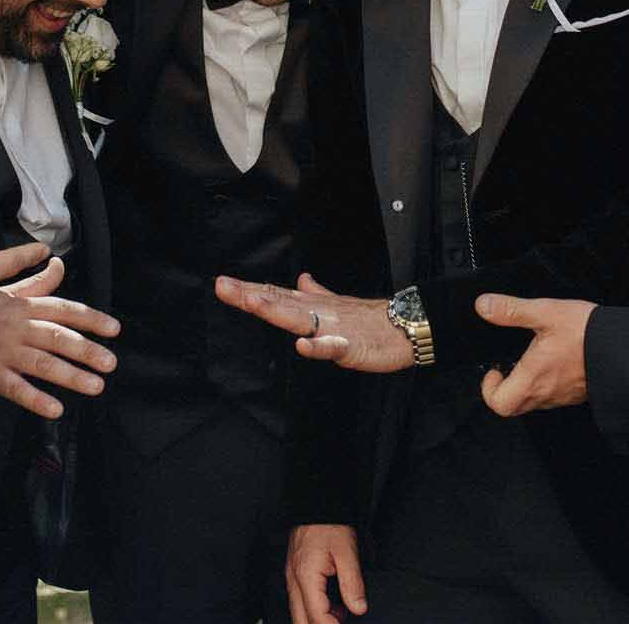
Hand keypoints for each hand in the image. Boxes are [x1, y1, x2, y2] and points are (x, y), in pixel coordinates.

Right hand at [0, 257, 121, 418]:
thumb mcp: (5, 290)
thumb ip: (36, 282)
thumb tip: (58, 264)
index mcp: (24, 308)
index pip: (63, 310)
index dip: (90, 318)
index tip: (114, 329)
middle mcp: (18, 329)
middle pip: (57, 337)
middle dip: (86, 350)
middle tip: (110, 362)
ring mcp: (6, 353)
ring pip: (42, 364)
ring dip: (71, 376)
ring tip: (95, 385)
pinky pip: (17, 389)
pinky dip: (37, 400)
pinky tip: (56, 409)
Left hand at [214, 273, 411, 372]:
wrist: (406, 327)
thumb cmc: (370, 319)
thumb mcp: (337, 305)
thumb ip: (316, 293)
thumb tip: (301, 280)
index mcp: (313, 306)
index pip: (276, 295)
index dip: (249, 290)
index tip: (222, 283)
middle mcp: (318, 313)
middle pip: (279, 302)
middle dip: (251, 296)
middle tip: (223, 286)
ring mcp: (333, 329)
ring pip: (301, 319)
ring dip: (277, 311)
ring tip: (254, 303)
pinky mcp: (351, 346)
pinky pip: (333, 348)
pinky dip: (318, 347)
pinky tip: (303, 346)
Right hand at [286, 523, 366, 623]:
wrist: (316, 504)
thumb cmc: (329, 522)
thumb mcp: (347, 550)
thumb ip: (353, 582)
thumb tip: (359, 608)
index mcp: (306, 577)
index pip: (317, 617)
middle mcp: (294, 580)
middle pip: (301, 621)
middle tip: (340, 623)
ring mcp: (292, 578)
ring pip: (299, 613)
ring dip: (318, 619)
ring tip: (341, 615)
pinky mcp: (296, 574)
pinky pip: (301, 601)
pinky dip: (316, 609)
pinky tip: (334, 606)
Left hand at [474, 294, 594, 415]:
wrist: (626, 349)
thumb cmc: (587, 334)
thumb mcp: (545, 313)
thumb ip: (511, 310)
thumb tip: (484, 306)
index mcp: (533, 378)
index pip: (499, 403)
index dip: (488, 390)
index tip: (494, 369)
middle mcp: (546, 393)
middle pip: (514, 406)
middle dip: (504, 388)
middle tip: (506, 367)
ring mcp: (563, 396)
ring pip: (533, 402)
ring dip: (524, 385)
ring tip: (529, 360)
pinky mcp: (577, 393)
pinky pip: (553, 396)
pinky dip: (545, 383)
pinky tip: (552, 361)